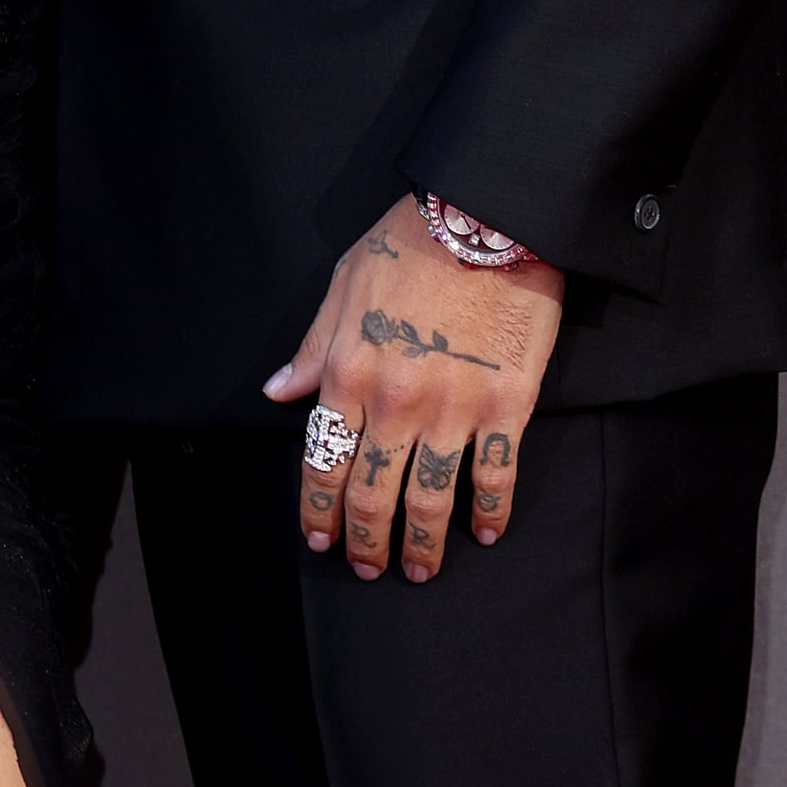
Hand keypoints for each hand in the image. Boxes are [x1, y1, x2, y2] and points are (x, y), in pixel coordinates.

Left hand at [264, 191, 563, 582]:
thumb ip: (313, 347)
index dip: (319, 507)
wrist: (483, 215)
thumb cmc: (409, 241)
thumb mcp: (344, 283)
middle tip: (368, 569)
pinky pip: (496, 475)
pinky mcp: (507, 406)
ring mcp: (454, 408)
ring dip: (423, 545)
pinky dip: (490, 512)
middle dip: (366, 540)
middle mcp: (396, 400)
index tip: (320, 537)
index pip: (324, 458)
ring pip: (430, 499)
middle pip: (374, 492)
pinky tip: (484, 532)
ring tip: (420, 571)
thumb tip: (279, 392)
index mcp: (349, 370)